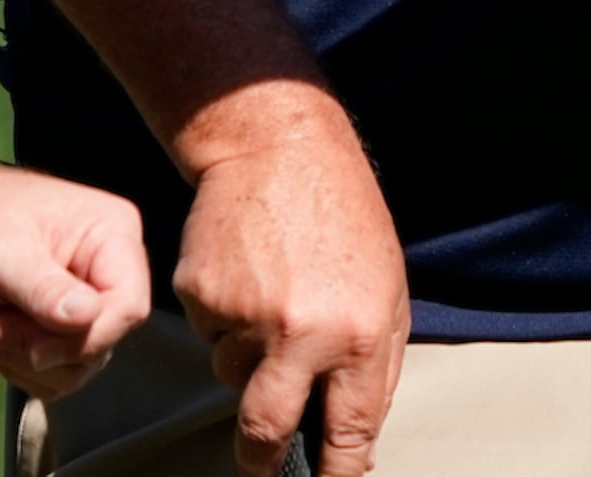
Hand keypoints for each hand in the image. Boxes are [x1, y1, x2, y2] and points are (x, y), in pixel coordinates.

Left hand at [0, 145, 153, 401]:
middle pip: (102, 344)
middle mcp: (103, 270)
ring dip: (19, 356)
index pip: (129, 306)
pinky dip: (13, 366)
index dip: (88, 337)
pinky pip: (54, 377)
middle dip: (38, 346)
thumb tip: (91, 316)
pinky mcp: (53, 330)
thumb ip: (46, 289)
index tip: (34, 348)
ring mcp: (79, 303)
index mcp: (109, 232)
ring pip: (77, 368)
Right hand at [166, 110, 409, 476]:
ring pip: (231, 376)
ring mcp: (243, 314)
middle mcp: (300, 332)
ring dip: (246, 358)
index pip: (348, 432)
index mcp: (358, 334)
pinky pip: (208, 334)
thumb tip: (356, 432)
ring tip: (269, 298)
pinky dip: (223, 318)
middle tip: (262, 464)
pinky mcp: (200, 295)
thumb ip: (377, 363)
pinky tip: (244, 273)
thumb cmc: (344, 218)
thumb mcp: (390, 288)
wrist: (278, 147)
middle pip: (265, 432)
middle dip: (261, 462)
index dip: (338, 473)